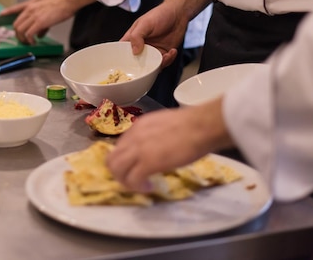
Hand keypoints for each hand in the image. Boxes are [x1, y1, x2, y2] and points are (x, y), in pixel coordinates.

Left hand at [7, 0, 92, 44]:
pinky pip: (29, 34)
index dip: (7, 12)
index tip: (1, 15)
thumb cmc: (63, 2)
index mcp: (32, 3)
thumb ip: (42, 20)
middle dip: (18, 34)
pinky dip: (30, 40)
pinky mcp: (39, 22)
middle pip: (16, 23)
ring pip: (20, 29)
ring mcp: (34, 15)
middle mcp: (30, 8)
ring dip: (22, 38)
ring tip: (28, 43)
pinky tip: (34, 42)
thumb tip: (39, 34)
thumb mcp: (48, 7)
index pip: (16, 8)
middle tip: (23, 40)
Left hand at [106, 98, 232, 192]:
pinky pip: (131, 180)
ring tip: (139, 185)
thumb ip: (154, 135)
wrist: (201, 126)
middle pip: (112, 159)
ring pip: (116, 170)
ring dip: (125, 181)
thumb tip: (157, 146)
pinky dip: (137, 187)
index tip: (137, 166)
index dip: (126, 159)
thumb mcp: (164, 124)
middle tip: (134, 179)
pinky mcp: (147, 164)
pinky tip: (149, 187)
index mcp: (138, 127)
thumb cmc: (192, 124)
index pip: (120, 146)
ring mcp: (138, 150)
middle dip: (120, 173)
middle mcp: (133, 137)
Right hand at [121, 0, 188, 67]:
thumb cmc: (159, 14)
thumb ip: (137, 36)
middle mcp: (140, 47)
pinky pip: (163, 63)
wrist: (178, 14)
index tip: (126, 68)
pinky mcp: (163, 54)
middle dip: (142, 68)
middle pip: (136, 64)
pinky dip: (168, 60)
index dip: (122, 61)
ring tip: (166, 55)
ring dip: (159, 64)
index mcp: (132, 39)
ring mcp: (152, 52)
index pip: (122, 52)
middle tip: (150, 66)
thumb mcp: (145, 23)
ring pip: (151, 66)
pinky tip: (172, 51)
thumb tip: (134, 51)